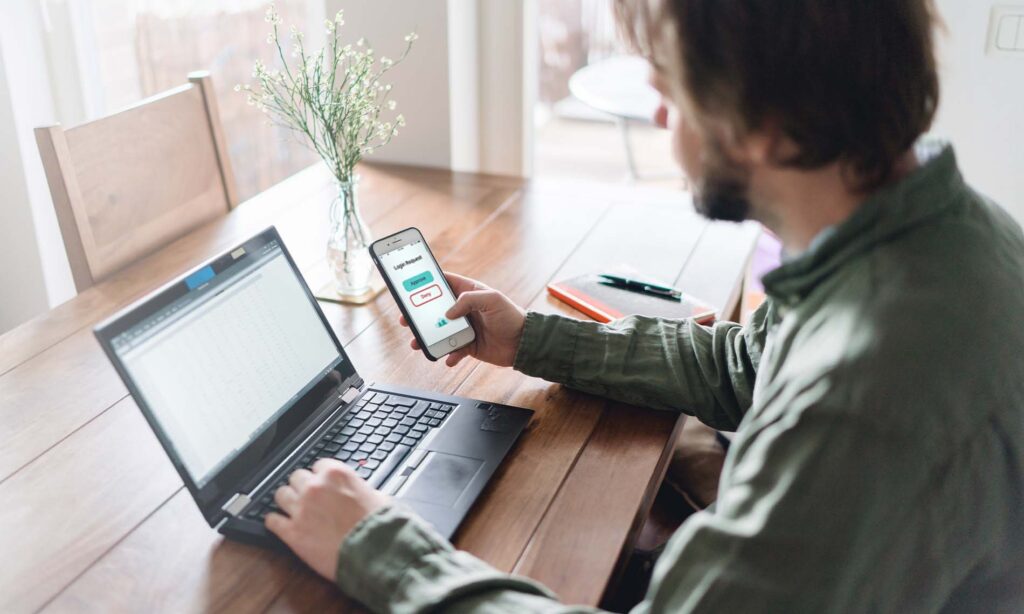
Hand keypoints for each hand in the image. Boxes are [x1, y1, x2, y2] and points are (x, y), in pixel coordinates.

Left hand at [265, 459, 388, 580]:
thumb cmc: (380, 526)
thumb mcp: (377, 496)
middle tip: (309, 498)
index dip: (321, 476)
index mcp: (336, 474)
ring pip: (280, 494)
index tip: (323, 483)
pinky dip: (274, 522)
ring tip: (293, 509)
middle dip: (303, 486)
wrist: (374, 552)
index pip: (318, 465)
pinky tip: (279, 524)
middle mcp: (315, 487)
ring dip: (287, 501)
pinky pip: (272, 521)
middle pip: (296, 477)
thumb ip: (360, 489)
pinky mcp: (292, 532)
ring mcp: (301, 509)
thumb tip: (360, 492)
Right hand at [399, 272, 525, 367]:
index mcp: (469, 292)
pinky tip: (448, 358)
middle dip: (419, 315)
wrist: (523, 343)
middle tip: (406, 320)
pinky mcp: (467, 346)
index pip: (444, 283)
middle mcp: (463, 309)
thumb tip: (448, 314)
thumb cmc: (511, 316)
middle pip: (435, 310)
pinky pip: (452, 351)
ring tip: (417, 343)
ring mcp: (464, 328)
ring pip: (439, 332)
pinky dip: (448, 355)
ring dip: (426, 338)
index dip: (428, 283)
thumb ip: (468, 300)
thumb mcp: (492, 299)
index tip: (411, 286)